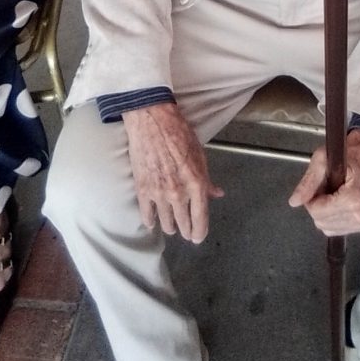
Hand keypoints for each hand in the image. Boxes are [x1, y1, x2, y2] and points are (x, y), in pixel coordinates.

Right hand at [122, 102, 223, 241]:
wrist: (152, 122)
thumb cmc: (179, 134)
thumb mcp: (200, 155)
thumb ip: (207, 180)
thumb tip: (216, 194)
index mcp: (196, 183)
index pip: (200, 218)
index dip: (200, 231)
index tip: (198, 237)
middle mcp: (178, 193)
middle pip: (183, 223)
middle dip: (186, 230)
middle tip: (186, 233)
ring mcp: (159, 193)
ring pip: (165, 223)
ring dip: (170, 226)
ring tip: (171, 227)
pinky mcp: (142, 190)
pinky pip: (147, 214)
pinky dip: (151, 220)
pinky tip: (153, 221)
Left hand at [288, 129, 359, 235]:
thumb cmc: (348, 155)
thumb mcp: (322, 160)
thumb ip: (308, 182)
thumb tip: (294, 201)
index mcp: (353, 199)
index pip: (317, 211)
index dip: (312, 197)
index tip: (320, 184)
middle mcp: (359, 214)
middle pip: (320, 220)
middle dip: (318, 204)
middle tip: (328, 187)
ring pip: (325, 228)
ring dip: (324, 211)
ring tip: (334, 193)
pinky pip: (333, 230)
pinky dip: (330, 218)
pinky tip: (337, 202)